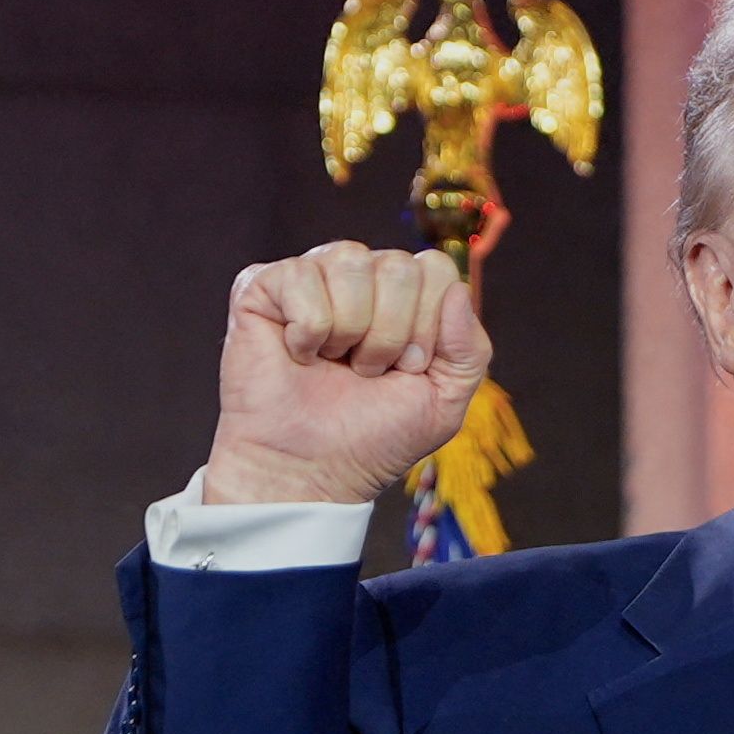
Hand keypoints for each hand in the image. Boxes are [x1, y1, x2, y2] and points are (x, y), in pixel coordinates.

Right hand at [203, 243, 489, 506]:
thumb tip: (458, 291)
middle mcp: (361, 276)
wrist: (310, 470)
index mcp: (406, 295)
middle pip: (398, 267)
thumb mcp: (444, 401)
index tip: (407, 369)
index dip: (427, 326)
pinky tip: (298, 354)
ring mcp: (312, 276)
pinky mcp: (262, 286)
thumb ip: (470, 349)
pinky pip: (300, 277)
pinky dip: (306, 330)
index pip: (435, 269)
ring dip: (349, 331)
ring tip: (333, 363)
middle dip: (390, 335)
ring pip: (352, 263)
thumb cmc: (373, 437)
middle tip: (366, 371)